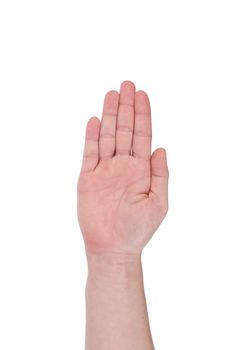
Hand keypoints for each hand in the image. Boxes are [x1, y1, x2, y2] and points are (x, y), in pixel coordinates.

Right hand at [77, 81, 168, 254]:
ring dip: (109, 116)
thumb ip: (161, 174)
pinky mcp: (87, 178)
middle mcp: (123, 165)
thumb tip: (161, 148)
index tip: (142, 95)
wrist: (113, 247)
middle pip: (125, 130)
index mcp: (141, 170)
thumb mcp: (158, 202)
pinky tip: (94, 121)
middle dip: (127, 107)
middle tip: (127, 84)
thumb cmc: (138, 228)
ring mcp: (104, 170)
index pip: (143, 136)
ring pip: (107, 136)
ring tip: (112, 94)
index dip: (143, 115)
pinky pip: (89, 153)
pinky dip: (91, 137)